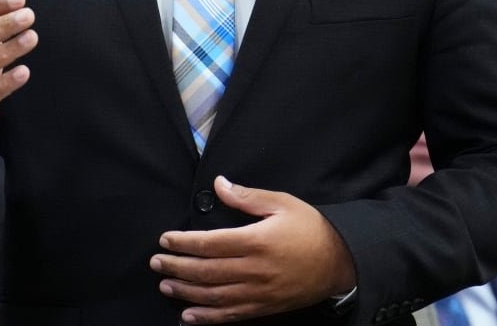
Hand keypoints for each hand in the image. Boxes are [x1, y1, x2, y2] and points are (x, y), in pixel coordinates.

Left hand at [150, 176, 355, 322]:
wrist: (339, 262)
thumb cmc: (310, 228)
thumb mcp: (281, 203)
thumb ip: (247, 197)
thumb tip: (219, 184)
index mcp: (257, 241)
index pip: (210, 243)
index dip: (184, 242)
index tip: (165, 239)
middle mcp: (254, 270)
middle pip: (206, 271)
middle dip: (177, 267)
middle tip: (156, 263)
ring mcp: (259, 293)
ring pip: (214, 296)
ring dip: (186, 292)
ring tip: (166, 285)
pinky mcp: (264, 307)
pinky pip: (231, 315)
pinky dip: (207, 318)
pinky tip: (189, 317)